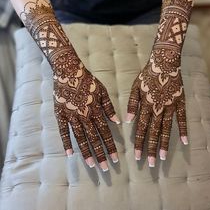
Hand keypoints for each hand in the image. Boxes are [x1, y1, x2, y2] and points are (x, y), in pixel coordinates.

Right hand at [53, 53, 119, 171]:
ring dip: (86, 151)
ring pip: (80, 138)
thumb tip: (117, 122)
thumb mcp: (102, 91)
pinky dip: (66, 143)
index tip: (115, 158)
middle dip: (100, 153)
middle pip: (94, 138)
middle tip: (105, 168)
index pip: (105, 132)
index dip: (110, 146)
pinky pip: (63, 131)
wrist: (69, 72)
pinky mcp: (60, 115)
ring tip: (91, 164)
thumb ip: (109, 107)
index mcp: (96, 110)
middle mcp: (85, 116)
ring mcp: (72, 116)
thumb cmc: (88, 81)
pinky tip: (69, 154)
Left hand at [126, 50, 187, 165]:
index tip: (137, 156)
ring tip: (162, 157)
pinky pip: (182, 118)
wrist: (164, 62)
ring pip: (166, 128)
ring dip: (164, 143)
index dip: (139, 142)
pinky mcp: (180, 102)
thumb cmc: (147, 75)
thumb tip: (128, 121)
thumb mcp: (135, 87)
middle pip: (153, 132)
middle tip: (149, 163)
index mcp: (146, 105)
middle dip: (150, 148)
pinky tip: (185, 141)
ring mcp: (170, 106)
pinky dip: (183, 130)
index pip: (141, 128)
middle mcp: (158, 108)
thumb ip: (132, 104)